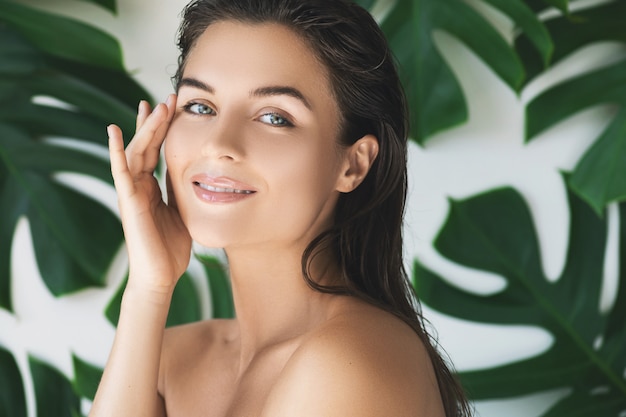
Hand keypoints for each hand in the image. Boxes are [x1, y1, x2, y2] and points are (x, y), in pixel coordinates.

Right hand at [108, 95, 191, 296]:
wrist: (161, 277)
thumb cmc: (170, 248)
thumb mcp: (182, 211)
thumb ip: (181, 190)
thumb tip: (191, 170)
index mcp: (152, 188)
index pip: (157, 151)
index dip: (163, 129)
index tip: (172, 106)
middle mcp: (139, 186)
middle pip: (146, 145)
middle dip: (156, 121)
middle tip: (167, 97)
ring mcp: (131, 192)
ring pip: (135, 152)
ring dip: (145, 129)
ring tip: (153, 105)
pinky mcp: (128, 202)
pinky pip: (120, 172)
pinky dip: (116, 151)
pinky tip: (113, 131)